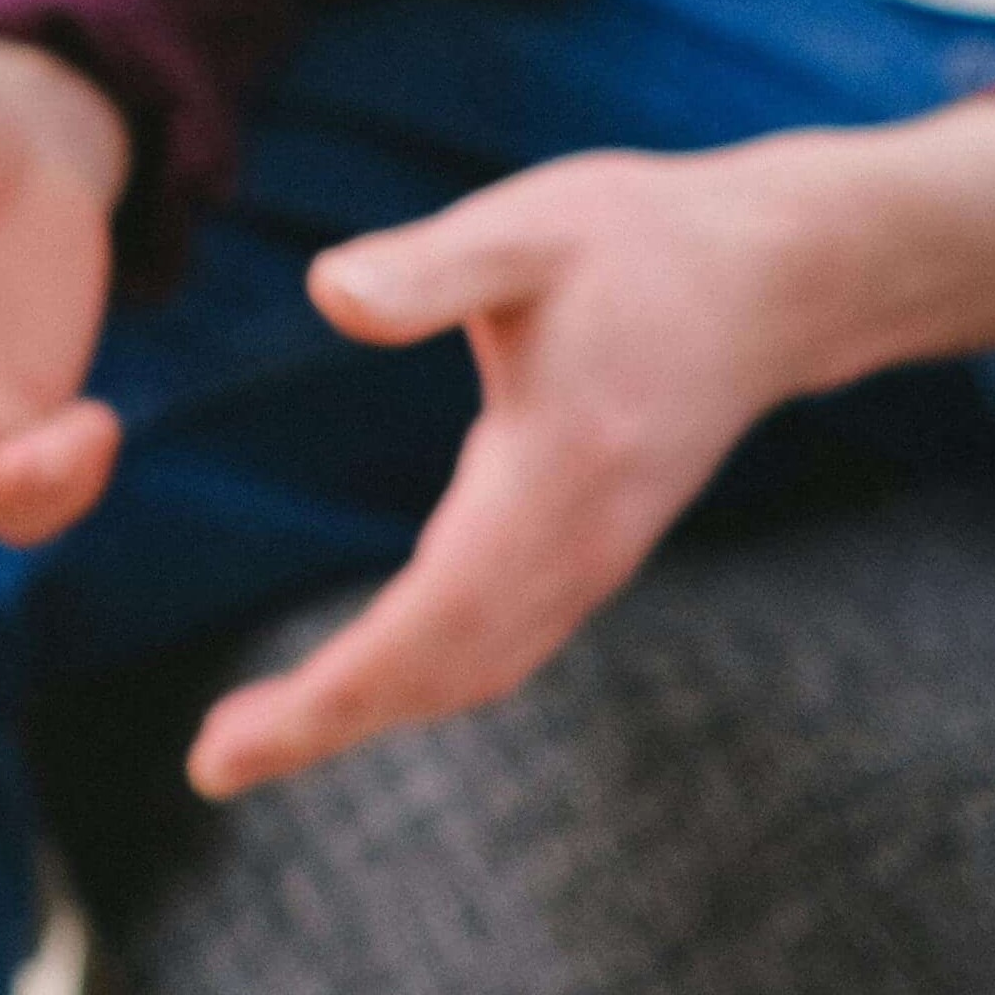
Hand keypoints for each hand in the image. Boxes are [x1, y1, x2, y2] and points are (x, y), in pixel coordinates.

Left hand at [187, 94, 994, 798]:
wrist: (779, 276)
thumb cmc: (639, 241)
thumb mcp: (528, 231)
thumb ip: (428, 267)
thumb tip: (329, 291)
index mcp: (549, 478)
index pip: (428, 623)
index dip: (331, 695)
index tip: (231, 746)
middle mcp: (579, 544)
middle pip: (445, 673)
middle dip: (329, 724)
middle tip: (215, 763)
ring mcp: (596, 556)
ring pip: (478, 670)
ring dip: (374, 709)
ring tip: (262, 735)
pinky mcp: (598, 548)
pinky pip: (502, 644)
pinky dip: (425, 676)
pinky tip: (367, 674)